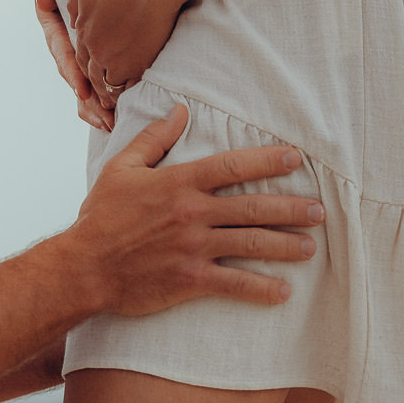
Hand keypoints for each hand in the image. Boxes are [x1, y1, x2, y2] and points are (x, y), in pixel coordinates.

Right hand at [34, 0, 110, 130]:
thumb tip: (43, 0)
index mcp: (54, 24)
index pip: (61, 51)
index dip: (71, 71)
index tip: (83, 89)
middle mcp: (63, 42)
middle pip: (72, 75)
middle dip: (88, 99)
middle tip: (105, 115)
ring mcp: (78, 52)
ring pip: (82, 85)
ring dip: (95, 107)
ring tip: (110, 122)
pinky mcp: (94, 60)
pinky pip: (94, 84)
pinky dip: (102, 101)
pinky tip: (110, 119)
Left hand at [67, 0, 183, 101]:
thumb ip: (77, 6)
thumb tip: (73, 23)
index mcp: (83, 31)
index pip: (80, 57)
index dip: (85, 69)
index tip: (91, 77)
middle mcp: (95, 49)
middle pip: (91, 75)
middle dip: (94, 89)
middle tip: (100, 102)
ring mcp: (115, 59)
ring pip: (108, 86)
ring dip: (109, 96)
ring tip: (112, 107)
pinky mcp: (137, 65)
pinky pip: (128, 88)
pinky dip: (128, 94)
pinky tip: (132, 98)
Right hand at [73, 104, 323, 313]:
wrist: (84, 267)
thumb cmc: (101, 215)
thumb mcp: (122, 168)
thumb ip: (154, 139)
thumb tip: (180, 110)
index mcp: (178, 182)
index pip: (231, 166)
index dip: (266, 162)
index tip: (295, 159)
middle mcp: (191, 213)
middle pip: (252, 207)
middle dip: (290, 208)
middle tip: (319, 211)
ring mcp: (193, 248)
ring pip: (250, 244)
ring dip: (285, 246)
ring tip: (311, 247)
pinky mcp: (190, 280)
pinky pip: (233, 284)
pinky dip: (261, 289)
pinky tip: (283, 292)